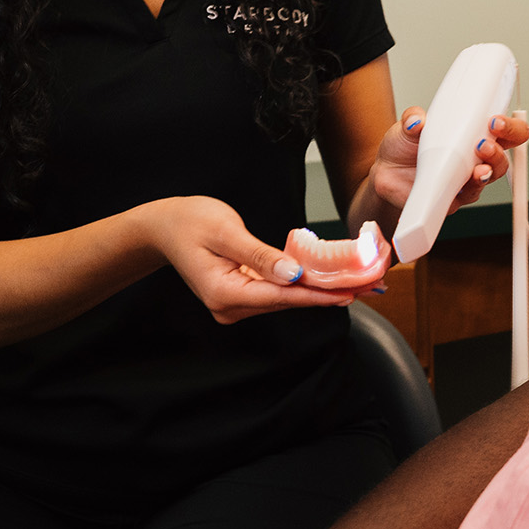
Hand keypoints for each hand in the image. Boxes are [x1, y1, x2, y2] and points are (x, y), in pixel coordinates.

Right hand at [144, 196, 355, 323]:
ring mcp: (234, 303)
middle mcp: (230, 306)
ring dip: (317, 290)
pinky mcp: (240, 294)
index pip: (281, 296)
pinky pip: (276, 291)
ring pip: (284, 298)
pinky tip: (326, 279)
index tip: (348, 293)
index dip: (317, 295)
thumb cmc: (189, 222)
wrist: (163, 226)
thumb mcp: (226, 232)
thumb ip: (261, 255)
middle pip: (286, 301)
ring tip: (354, 283)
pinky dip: (300, 284)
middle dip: (325, 293)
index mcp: (224, 294)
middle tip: (364, 287)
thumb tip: (294, 275)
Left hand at [368, 111, 528, 217]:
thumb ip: (413, 119)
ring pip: (491, 175)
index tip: (495, 121)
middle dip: (502, 148)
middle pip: (505, 153)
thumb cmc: (404, 147)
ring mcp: (467, 178)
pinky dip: (465, 190)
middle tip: (484, 144)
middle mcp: (474, 156)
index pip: (504, 128)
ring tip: (477, 168)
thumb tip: (417, 121)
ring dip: (488, 170)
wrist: (387, 174)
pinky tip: (456, 185)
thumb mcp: (407, 125)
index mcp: (471, 133)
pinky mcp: (456, 197)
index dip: (509, 125)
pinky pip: (468, 196)